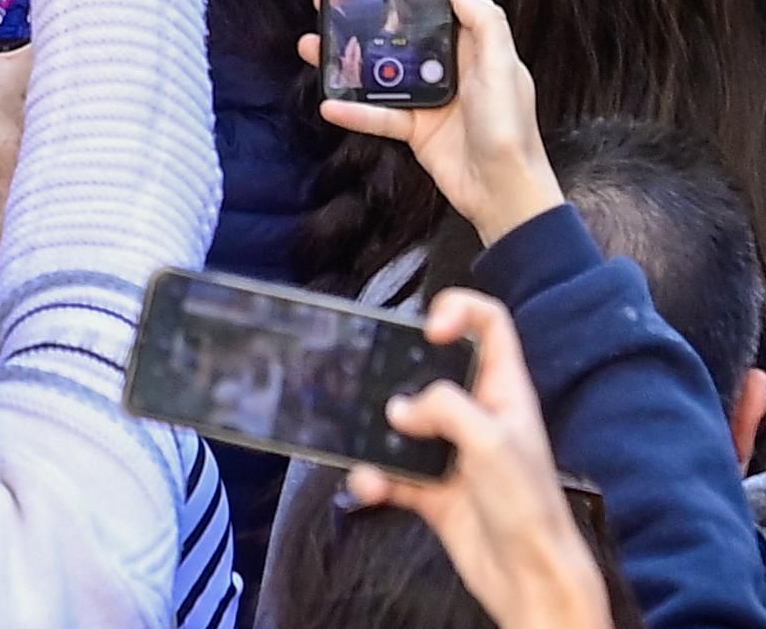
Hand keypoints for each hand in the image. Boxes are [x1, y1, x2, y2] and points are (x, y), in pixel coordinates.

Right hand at [299, 0, 562, 246]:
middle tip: (332, 6)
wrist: (504, 192)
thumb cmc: (510, 127)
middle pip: (400, 38)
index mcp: (473, 49)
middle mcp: (449, 70)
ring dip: (348, 64)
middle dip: (366, 23)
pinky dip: (355, 112)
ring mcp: (428, 100)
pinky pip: (379, 116)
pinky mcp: (415, 130)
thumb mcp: (502, 67)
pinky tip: (329, 104)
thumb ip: (484, 23)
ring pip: (381, 74)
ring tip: (313, 46)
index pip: (438, 10)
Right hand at [348, 291, 611, 628]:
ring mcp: (454, 451)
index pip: (489, 324)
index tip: (430, 328)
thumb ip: (444, 408)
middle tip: (380, 379)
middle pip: (436, 367)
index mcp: (504, 388)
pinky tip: (369, 484)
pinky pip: (394, 472)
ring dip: (379, 431)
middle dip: (402, 369)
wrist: (529, 580)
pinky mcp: (434, 489)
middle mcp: (477, 412)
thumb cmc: (527, 504)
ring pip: (406, 422)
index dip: (460, 310)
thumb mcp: (491, 440)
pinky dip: (376, 477)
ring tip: (362, 437)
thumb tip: (399, 408)